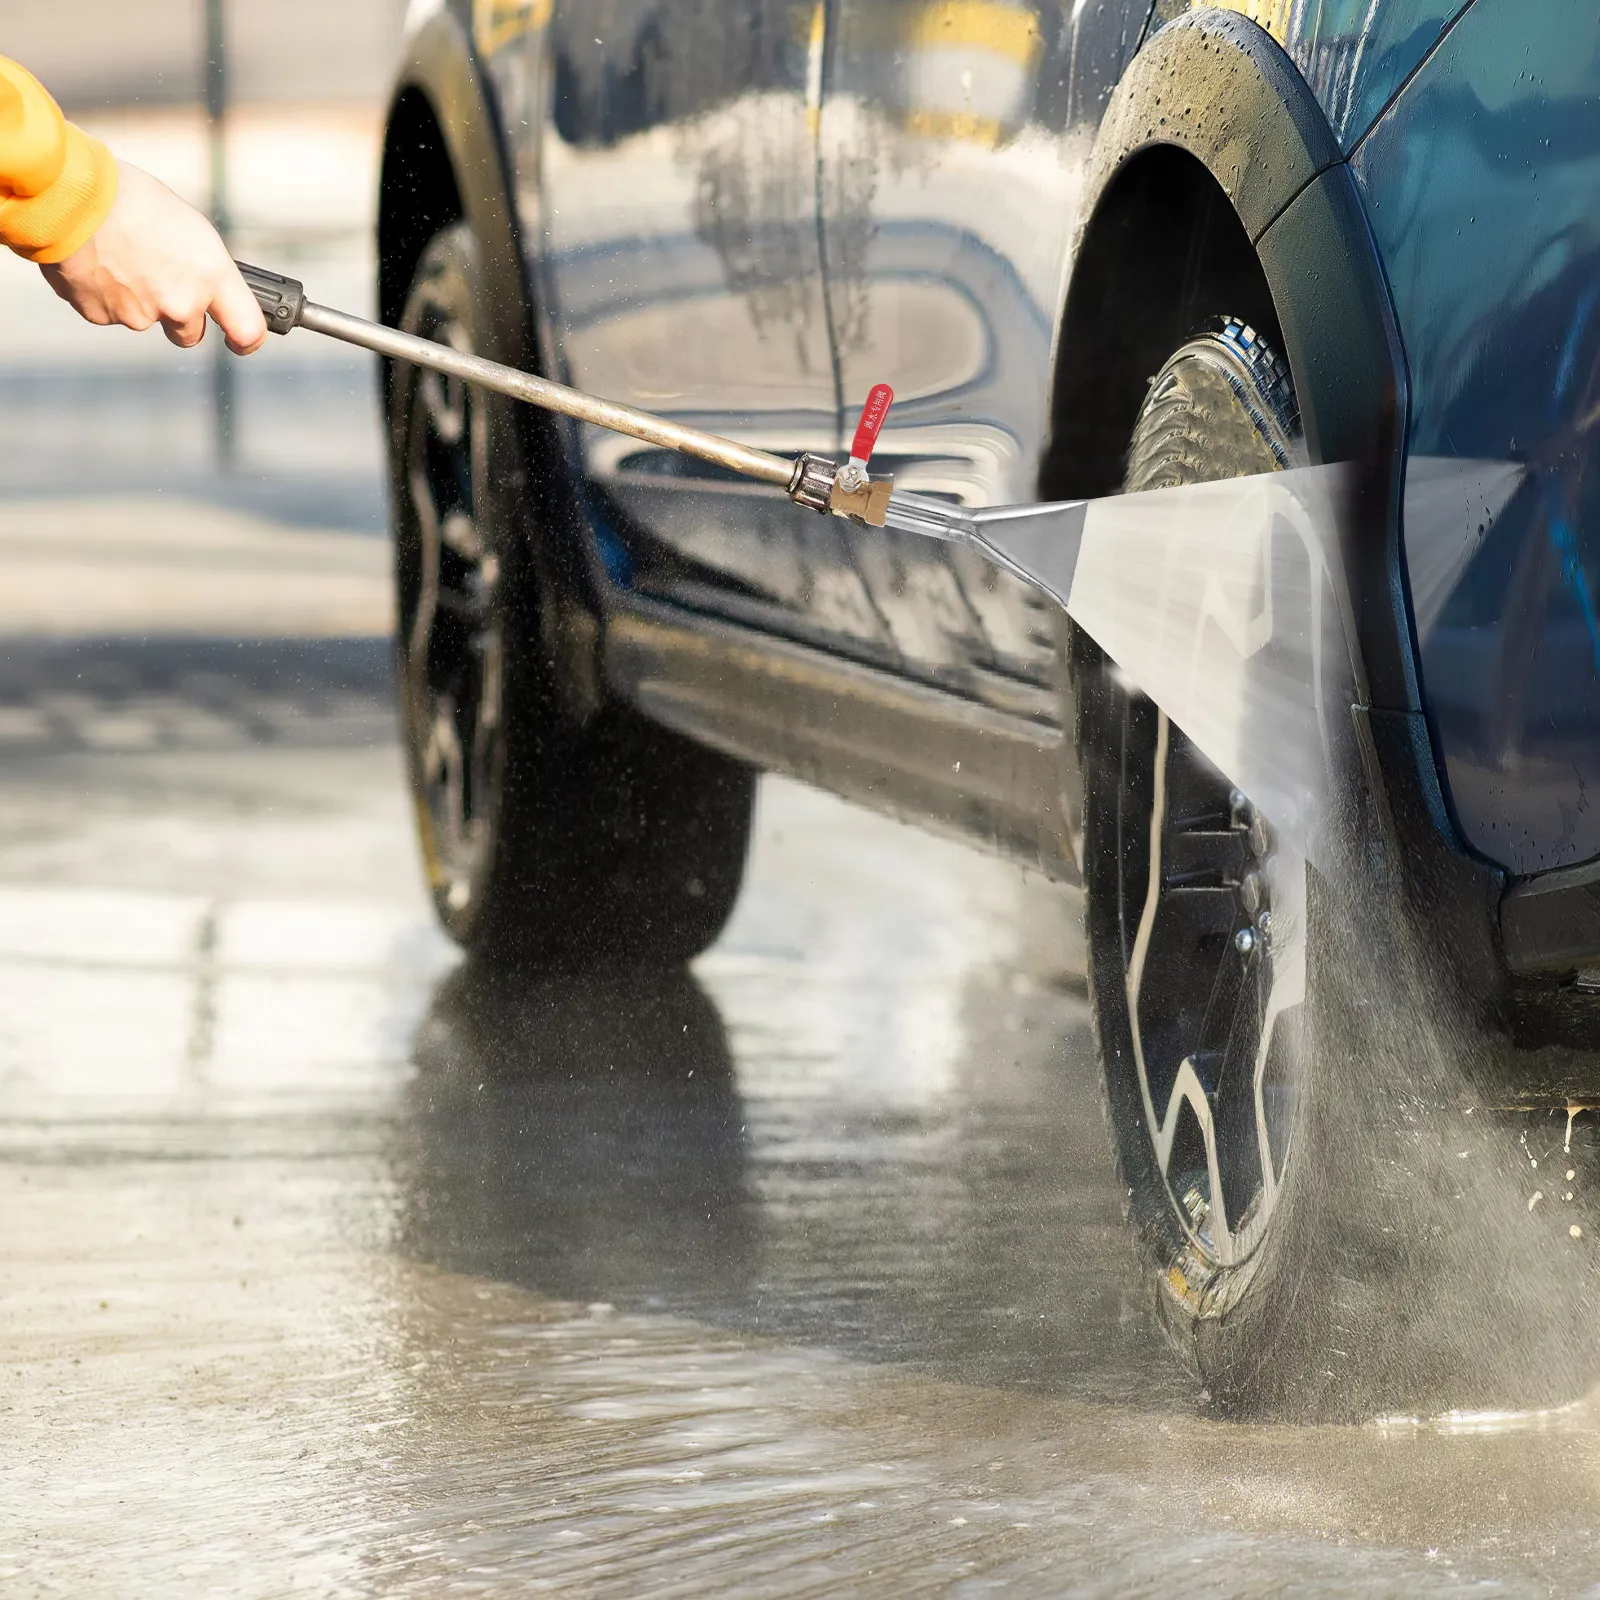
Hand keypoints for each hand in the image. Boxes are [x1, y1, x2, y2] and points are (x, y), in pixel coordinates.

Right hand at [40, 161, 266, 354]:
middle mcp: (182, 303)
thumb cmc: (130, 198)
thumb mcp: (189, 227)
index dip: (246, 342)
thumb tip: (205, 286)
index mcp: (211, 276)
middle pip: (190, 333)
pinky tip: (97, 263)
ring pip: (147, 320)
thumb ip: (203, 267)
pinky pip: (110, 313)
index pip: (248, 331)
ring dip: (138, 299)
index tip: (238, 342)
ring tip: (120, 257)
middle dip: (179, 317)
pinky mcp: (103, 317)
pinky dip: (105, 294)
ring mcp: (141, 315)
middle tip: (159, 281)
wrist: (68, 194)